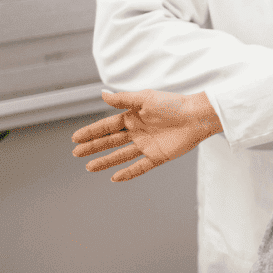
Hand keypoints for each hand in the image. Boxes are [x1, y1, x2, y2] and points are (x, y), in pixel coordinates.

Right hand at [72, 89, 222, 182]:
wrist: (196, 116)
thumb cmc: (173, 104)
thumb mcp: (145, 98)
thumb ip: (123, 100)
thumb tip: (102, 94)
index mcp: (134, 117)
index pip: (107, 126)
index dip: (91, 132)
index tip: (75, 138)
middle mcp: (138, 132)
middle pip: (111, 141)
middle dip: (93, 147)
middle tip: (76, 153)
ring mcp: (147, 145)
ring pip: (121, 155)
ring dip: (105, 161)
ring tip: (88, 167)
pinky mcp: (158, 156)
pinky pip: (140, 167)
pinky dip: (128, 173)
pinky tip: (114, 178)